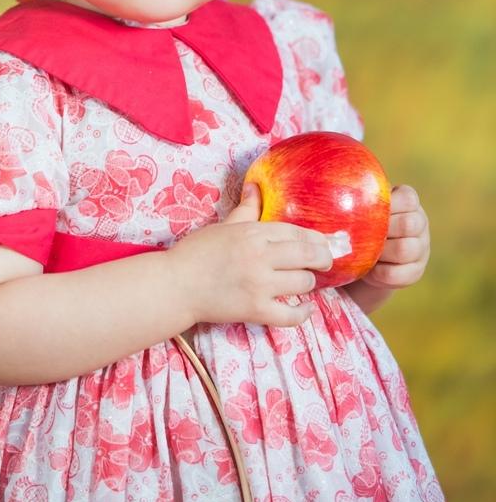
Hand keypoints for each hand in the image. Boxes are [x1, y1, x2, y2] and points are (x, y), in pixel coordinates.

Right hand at [165, 183, 333, 328]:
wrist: (176, 285)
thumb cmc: (196, 253)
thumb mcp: (223, 225)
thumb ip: (246, 209)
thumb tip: (255, 186)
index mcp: (252, 232)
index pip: (297, 232)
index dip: (316, 239)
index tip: (324, 243)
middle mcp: (261, 256)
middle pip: (308, 255)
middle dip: (323, 258)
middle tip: (325, 262)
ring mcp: (260, 285)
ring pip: (304, 283)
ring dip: (308, 283)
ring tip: (303, 282)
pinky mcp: (256, 310)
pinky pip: (291, 315)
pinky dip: (302, 313)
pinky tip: (303, 308)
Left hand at [358, 184, 429, 292]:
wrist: (366, 256)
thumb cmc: (362, 221)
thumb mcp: (363, 206)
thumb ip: (358, 196)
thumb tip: (332, 187)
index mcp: (408, 202)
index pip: (408, 199)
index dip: (389, 205)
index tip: (368, 210)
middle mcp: (419, 223)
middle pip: (409, 224)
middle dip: (382, 230)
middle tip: (362, 233)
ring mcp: (421, 248)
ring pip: (405, 249)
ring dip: (380, 252)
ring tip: (365, 251)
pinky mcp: (416, 271)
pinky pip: (398, 274)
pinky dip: (379, 273)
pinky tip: (369, 269)